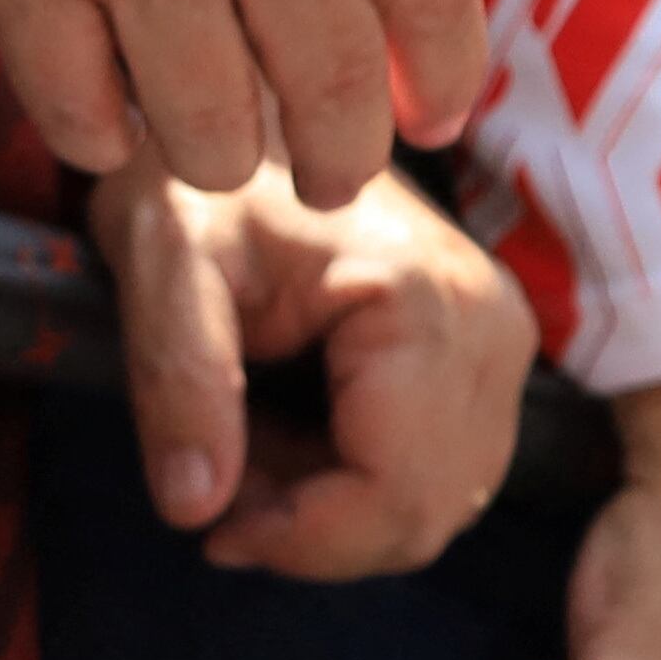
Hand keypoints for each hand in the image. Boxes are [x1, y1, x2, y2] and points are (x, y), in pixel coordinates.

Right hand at [0, 0, 486, 205]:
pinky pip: (82, 113)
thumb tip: (394, 26)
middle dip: (337, 161)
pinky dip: (100, 140)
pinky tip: (102, 117)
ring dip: (217, 161)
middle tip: (321, 179)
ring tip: (206, 150)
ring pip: (213, 126)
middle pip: (332, 82)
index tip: (426, 124)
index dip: (442, 83)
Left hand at [87, 151, 531, 574]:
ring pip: (434, 504)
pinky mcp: (484, 356)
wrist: (239, 119)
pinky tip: (282, 438)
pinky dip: (353, 485)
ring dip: (331, 513)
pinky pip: (435, 470)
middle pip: (423, 512)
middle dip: (312, 531)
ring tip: (240, 455)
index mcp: (425, 303)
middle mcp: (491, 327)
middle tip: (216, 493)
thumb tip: (195, 509)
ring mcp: (500, 343)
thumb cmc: (195, 179)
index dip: (301, 540)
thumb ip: (178, 381)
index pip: (394, 492)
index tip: (211, 536)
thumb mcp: (160, 264)